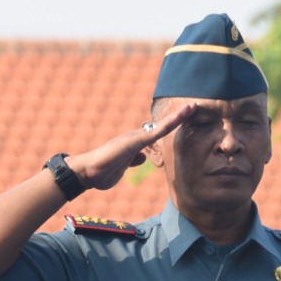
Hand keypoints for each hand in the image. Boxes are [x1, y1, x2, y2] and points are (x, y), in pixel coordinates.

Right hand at [66, 106, 193, 192]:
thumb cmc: (101, 173)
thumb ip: (132, 161)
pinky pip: (158, 131)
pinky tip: (183, 115)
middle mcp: (136, 137)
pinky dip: (172, 122)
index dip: (169, 127)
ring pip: (162, 126)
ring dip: (178, 116)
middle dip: (177, 117)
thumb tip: (142, 158)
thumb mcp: (122, 168)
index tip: (182, 121)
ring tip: (192, 107)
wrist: (87, 172)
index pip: (156, 134)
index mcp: (134, 144)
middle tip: (193, 107)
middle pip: (161, 127)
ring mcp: (136, 138)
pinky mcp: (136, 141)